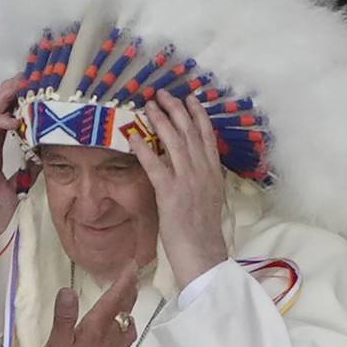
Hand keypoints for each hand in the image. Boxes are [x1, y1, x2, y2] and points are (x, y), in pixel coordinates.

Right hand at [0, 77, 37, 252]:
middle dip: (12, 91)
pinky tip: (14, 119)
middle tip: (30, 76)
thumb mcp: (19, 186)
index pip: (6, 118)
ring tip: (22, 87)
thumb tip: (49, 152)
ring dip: (4, 100)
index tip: (37, 87)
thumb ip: (30, 168)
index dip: (19, 101)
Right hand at [41, 264, 137, 346]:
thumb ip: (63, 318)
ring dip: (129, 306)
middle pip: (124, 308)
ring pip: (127, 322)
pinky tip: (122, 327)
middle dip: (129, 289)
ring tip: (127, 295)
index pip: (114, 299)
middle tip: (133, 272)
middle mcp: (110, 337)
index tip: (132, 264)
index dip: (124, 280)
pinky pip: (125, 336)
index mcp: (96, 329)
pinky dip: (125, 323)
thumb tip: (68, 290)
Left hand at [129, 91, 228, 289]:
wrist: (203, 252)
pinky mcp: (170, 193)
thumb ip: (204, 178)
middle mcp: (203, 172)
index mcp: (214, 173)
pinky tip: (133, 136)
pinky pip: (155, 165)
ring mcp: (187, 181)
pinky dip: (143, 149)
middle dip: (176, 109)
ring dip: (160, 121)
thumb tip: (194, 164)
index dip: (198, 115)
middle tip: (163, 94)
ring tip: (149, 105)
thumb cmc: (203, 230)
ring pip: (174, 142)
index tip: (190, 99)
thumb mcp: (210, 198)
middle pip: (190, 132)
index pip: (208, 136)